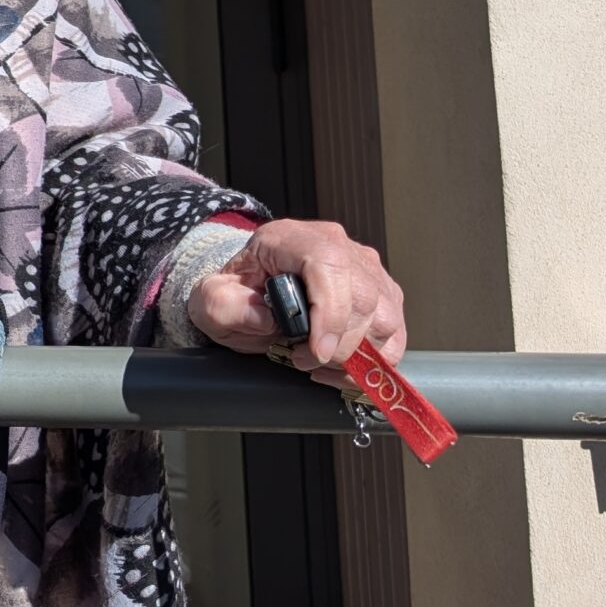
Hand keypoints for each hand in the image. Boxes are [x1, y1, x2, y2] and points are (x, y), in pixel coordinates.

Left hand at [186, 219, 406, 390]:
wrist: (250, 291)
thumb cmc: (235, 293)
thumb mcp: (211, 300)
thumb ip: (226, 307)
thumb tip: (266, 319)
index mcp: (290, 238)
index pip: (329, 265)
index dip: (331, 313)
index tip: (317, 352)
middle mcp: (336, 245)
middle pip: (364, 297)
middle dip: (340, 344)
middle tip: (303, 361)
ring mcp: (365, 267)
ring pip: (386, 317)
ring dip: (358, 355)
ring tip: (318, 364)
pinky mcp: (382, 293)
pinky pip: (394, 332)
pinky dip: (375, 360)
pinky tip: (342, 368)